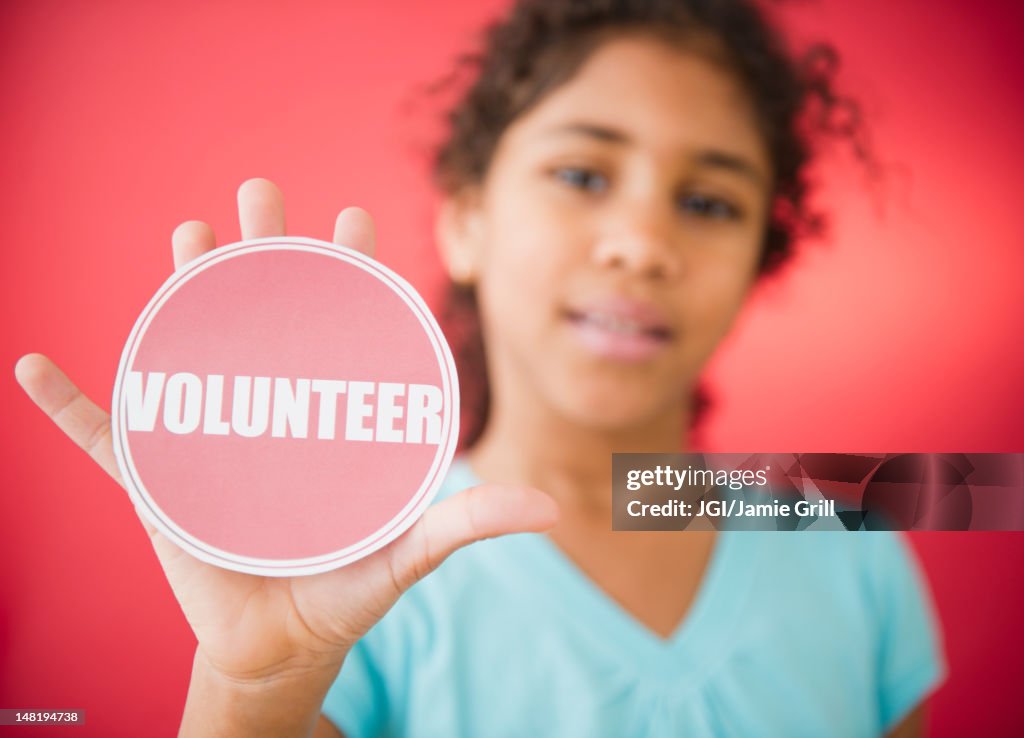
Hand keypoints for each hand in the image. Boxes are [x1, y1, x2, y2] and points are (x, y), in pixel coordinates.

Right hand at [15, 178, 558, 685]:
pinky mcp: (160, 486)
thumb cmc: (347, 586)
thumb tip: (551, 511)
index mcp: (327, 414)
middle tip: (261, 190)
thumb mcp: (407, 552)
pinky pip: (104, 442)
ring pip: (190, 348)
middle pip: (264, 312)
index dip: (350, 271)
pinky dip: (68, 410)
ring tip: (189, 233)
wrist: (285, 639)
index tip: (356, 218)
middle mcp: (270, 410)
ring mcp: (210, 440)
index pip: (342, 326)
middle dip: (263, 246)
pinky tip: (32, 370)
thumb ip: (468, 525)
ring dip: (183, 289)